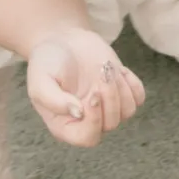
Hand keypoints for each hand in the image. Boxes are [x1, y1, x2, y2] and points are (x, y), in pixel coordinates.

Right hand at [26, 26, 146, 148]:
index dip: (94, 121)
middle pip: (111, 124)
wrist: (63, 40)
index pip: (88, 138)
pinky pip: (138, 98)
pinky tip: (118, 70)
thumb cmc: (47, 62)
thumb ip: (53, 100)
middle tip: (99, 75)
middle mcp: (87, 120)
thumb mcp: (40, 80)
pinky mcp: (121, 92)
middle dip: (109, 98)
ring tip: (105, 70)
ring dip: (121, 89)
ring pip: (127, 112)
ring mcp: (106, 107)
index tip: (92, 95)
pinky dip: (132, 84)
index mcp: (65, 125)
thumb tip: (78, 113)